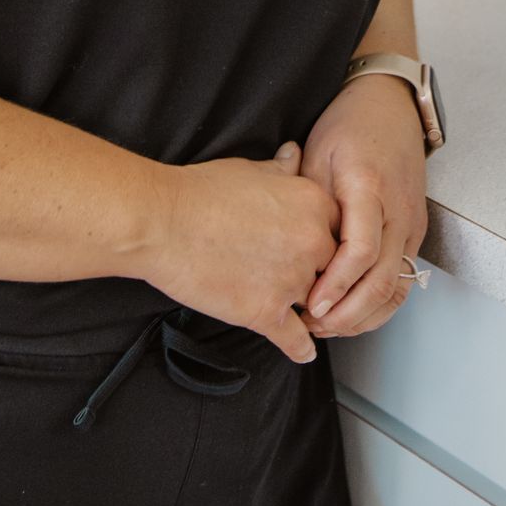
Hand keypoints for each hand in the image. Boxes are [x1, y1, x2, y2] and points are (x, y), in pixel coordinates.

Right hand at [144, 145, 339, 364]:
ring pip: (317, 304)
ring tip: (310, 317)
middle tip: (309, 280)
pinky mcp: (266, 313)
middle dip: (322, 275)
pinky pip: (297, 340)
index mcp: (312, 204)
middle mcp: (311, 243)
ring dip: (312, 310)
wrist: (163, 223)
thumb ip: (282, 169)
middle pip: (335, 268)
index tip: (320, 250)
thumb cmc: (200, 192)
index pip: (342, 229)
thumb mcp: (251, 169)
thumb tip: (293, 154)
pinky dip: (302, 348)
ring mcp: (291, 281)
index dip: (328, 240)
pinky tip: (304, 351)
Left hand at [299, 73, 428, 339]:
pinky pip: (404, 278)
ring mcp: (412, 223)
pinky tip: (353, 311)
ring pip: (398, 288)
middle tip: (312, 326)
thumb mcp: (317, 158)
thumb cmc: (349, 125)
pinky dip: (380, 303)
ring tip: (329, 325)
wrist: (388, 104)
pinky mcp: (416, 231)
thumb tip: (295, 255)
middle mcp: (398, 211)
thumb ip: (310, 206)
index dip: (334, 286)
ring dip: (364, 315)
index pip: (360, 251)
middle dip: (346, 314)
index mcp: (370, 187)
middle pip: (382, 280)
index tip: (309, 305)